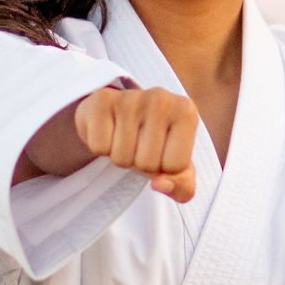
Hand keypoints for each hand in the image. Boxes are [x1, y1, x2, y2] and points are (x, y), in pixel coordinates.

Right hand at [72, 84, 199, 201]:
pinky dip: (101, 147)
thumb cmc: (155, 142)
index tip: (161, 150)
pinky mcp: (101, 100)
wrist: (121, 114)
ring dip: (121, 157)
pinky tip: (109, 130)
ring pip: (121, 158)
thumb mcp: (177, 167)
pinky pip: (99, 147)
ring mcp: (130, 97)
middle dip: (140, 164)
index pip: (175, 166)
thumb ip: (181, 186)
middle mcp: (161, 99)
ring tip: (125, 137)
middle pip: (147, 163)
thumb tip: (159, 185)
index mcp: (186, 112)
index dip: (164, 168)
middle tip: (139, 144)